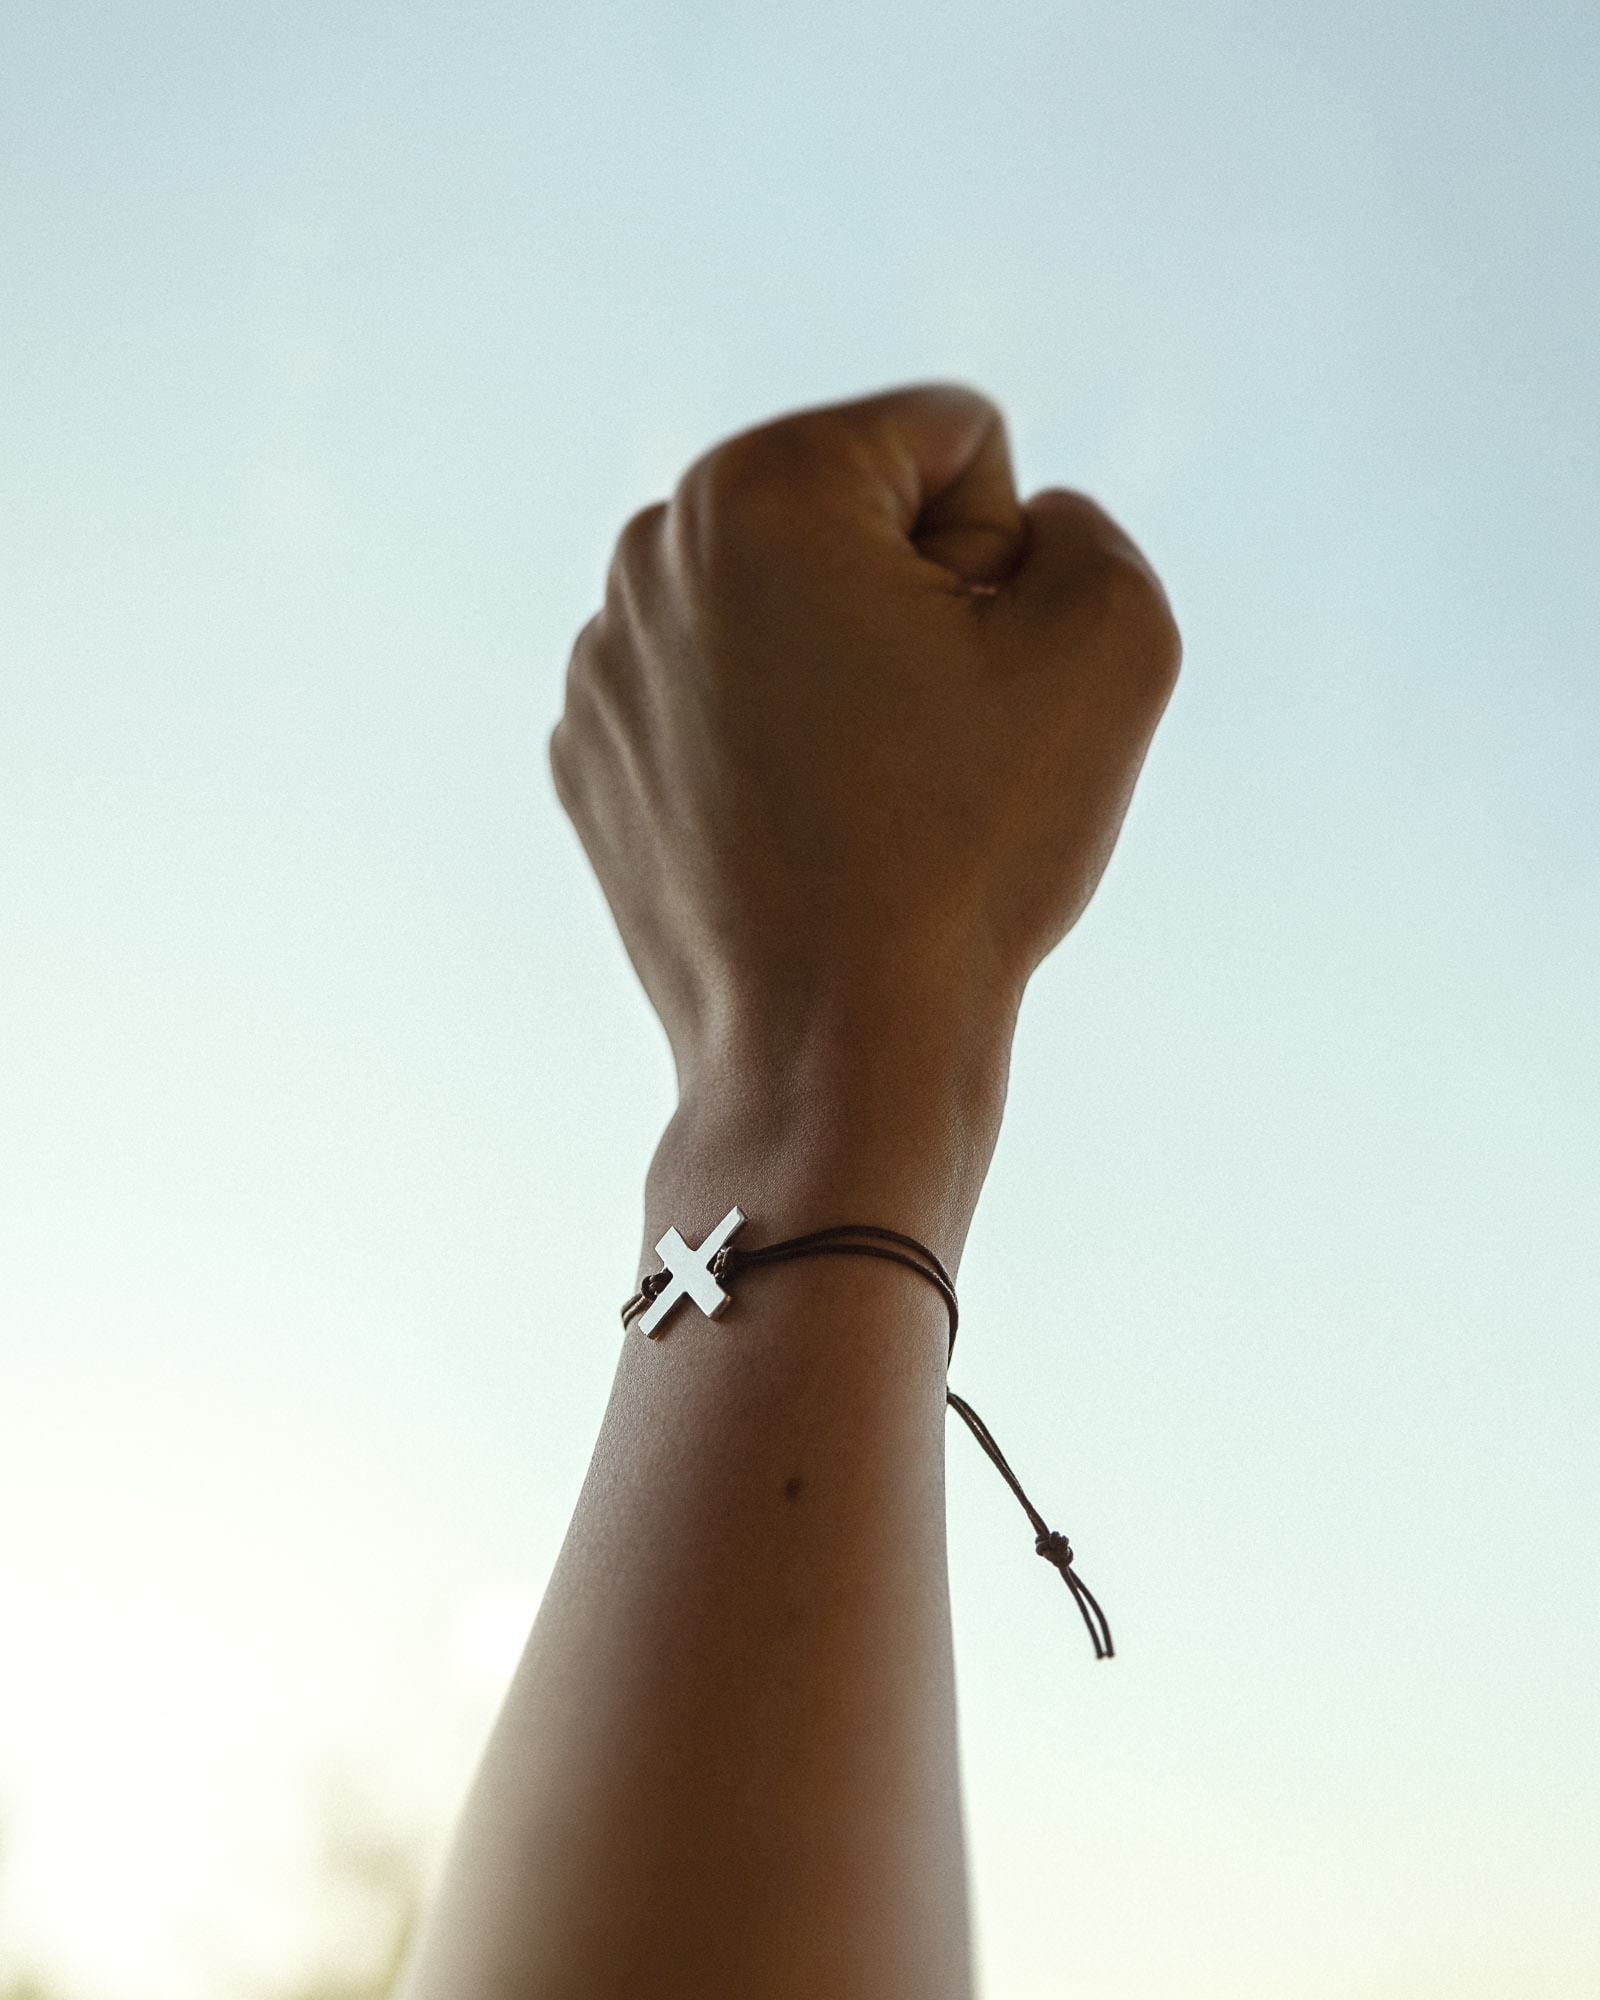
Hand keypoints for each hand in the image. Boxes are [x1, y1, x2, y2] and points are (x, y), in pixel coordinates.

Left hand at [551, 385, 1179, 1243]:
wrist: (834, 1054)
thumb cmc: (969, 852)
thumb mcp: (1114, 639)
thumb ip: (1083, 524)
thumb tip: (1018, 529)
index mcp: (756, 486)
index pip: (953, 440)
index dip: (1007, 559)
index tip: (969, 678)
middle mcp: (649, 553)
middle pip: (860, 519)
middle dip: (918, 605)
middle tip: (923, 743)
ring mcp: (602, 664)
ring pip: (790, 615)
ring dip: (848, 676)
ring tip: (861, 797)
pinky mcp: (592, 759)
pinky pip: (725, 702)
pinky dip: (776, 748)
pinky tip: (801, 834)